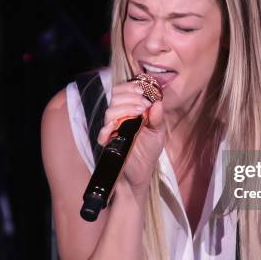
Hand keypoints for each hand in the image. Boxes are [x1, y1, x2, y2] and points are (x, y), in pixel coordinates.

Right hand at [97, 80, 165, 194]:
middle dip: (130, 97)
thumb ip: (157, 118)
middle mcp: (119, 117)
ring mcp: (113, 129)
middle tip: (144, 105)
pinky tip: (117, 127)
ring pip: (110, 112)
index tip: (142, 91)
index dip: (130, 87)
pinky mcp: (109, 143)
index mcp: (129, 110)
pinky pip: (102, 134)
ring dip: (124, 109)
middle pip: (115, 97)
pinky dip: (107, 129)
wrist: (142, 172)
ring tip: (139, 114)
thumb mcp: (158, 132)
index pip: (122, 91)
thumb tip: (158, 102)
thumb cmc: (149, 150)